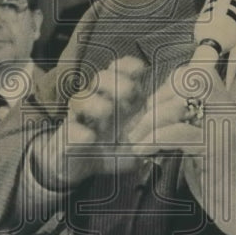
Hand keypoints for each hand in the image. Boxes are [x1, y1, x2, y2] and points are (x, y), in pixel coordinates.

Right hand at [29, 56, 148, 189]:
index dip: (129, 66)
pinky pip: (69, 129)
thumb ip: (150, 137)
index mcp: (114, 98)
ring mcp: (78, 119)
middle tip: (128, 93)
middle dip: (115, 81)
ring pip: (80, 98)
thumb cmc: (109, 150)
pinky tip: (90, 136)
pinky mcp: (64, 138)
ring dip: (94, 101)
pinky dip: (79, 131)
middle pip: (100, 78)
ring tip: (107, 111)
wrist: (76, 167)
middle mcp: (95, 102)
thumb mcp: (135, 144)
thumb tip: (171, 132)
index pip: (119, 71)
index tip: (141, 70)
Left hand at [126, 66, 235, 234]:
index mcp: (227, 105)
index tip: (154, 108)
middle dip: (158, 98)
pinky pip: (178, 133)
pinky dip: (154, 139)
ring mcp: (224, 127)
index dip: (170, 83)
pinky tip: (144, 151)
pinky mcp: (216, 149)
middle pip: (188, 78)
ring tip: (138, 141)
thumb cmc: (226, 179)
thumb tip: (155, 112)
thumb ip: (188, 123)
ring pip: (180, 103)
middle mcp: (228, 109)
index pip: (198, 70)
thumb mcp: (206, 142)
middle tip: (143, 125)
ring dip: (150, 121)